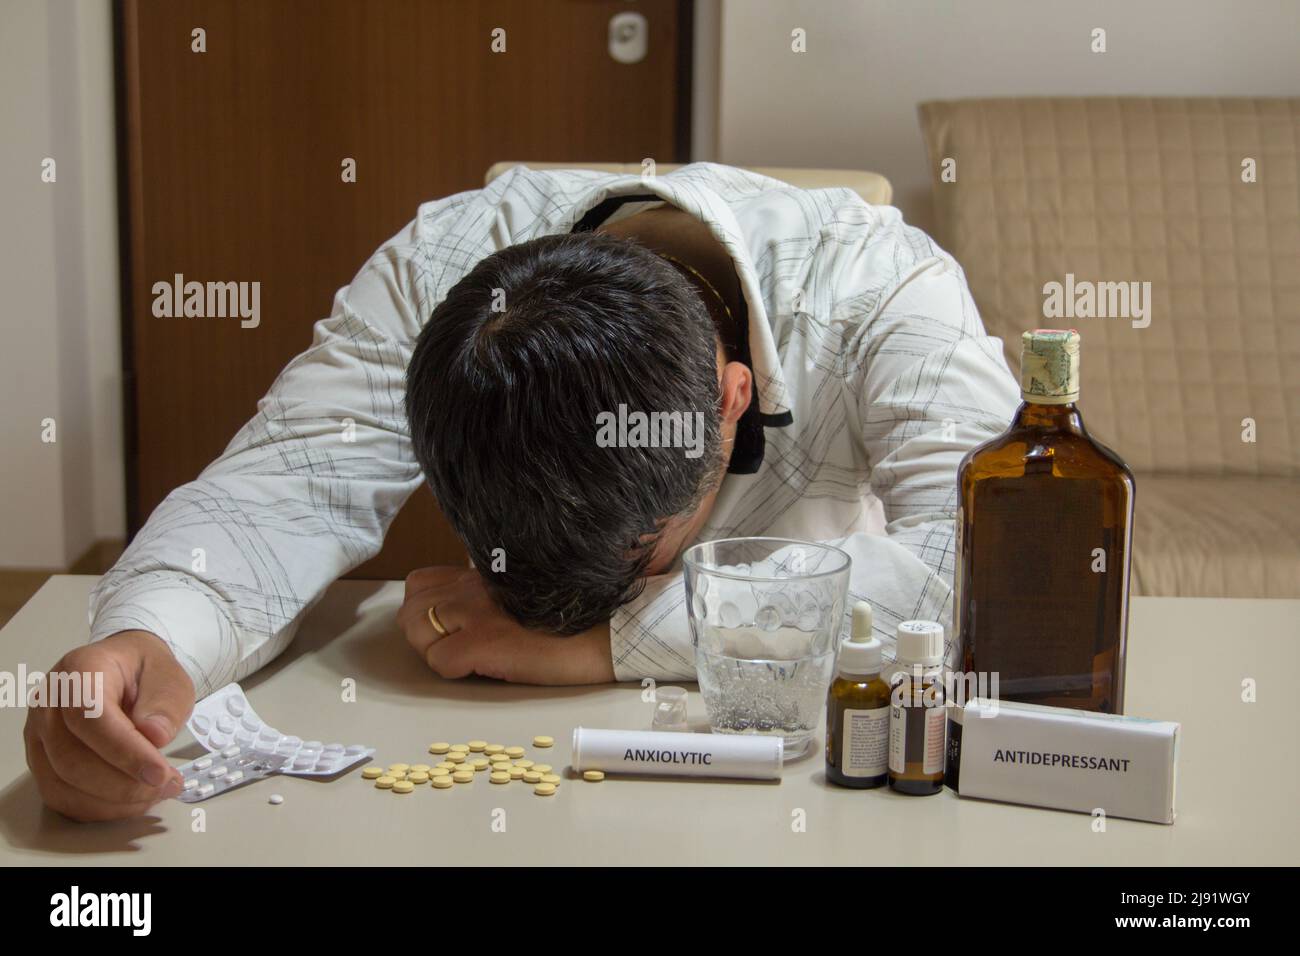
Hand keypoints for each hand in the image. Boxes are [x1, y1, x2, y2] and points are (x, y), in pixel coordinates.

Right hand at [24, 630, 193, 820]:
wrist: (125, 669)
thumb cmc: (143, 672)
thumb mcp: (168, 675)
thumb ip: (165, 703)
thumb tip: (155, 734)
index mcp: (80, 670)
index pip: (91, 718)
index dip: (125, 751)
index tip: (158, 772)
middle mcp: (49, 703)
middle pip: (72, 758)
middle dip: (124, 783)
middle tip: (167, 785)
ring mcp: (39, 735)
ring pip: (62, 784)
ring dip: (113, 800)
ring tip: (156, 793)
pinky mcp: (41, 761)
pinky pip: (61, 797)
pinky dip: (99, 807)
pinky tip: (132, 801)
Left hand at [399, 567, 615, 684]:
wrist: (611, 629)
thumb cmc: (581, 613)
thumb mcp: (529, 589)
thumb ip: (496, 590)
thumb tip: (476, 609)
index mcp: (483, 573)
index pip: (421, 582)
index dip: (427, 609)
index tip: (450, 627)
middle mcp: (474, 587)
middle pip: (410, 607)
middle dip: (422, 631)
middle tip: (453, 647)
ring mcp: (477, 613)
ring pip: (416, 631)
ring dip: (433, 650)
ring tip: (465, 659)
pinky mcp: (484, 643)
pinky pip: (439, 662)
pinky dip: (453, 671)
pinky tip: (482, 670)